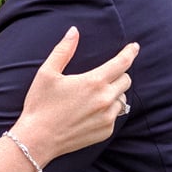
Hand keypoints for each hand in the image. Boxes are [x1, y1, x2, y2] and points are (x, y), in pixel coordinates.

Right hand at [15, 27, 138, 163]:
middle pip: (126, 80)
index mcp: (93, 82)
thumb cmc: (40, 104)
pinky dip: (108, 110)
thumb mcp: (47, 73)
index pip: (122, 63)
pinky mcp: (105, 132)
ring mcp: (107, 117)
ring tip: (95, 95)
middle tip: (103, 75)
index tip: (134, 47)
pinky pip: (115, 115)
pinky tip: (91, 111)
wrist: (37, 139)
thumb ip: (63, 50)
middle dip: (119, 74)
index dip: (130, 52)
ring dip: (114, 93)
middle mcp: (105, 100)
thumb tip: (74, 31)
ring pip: (122, 99)